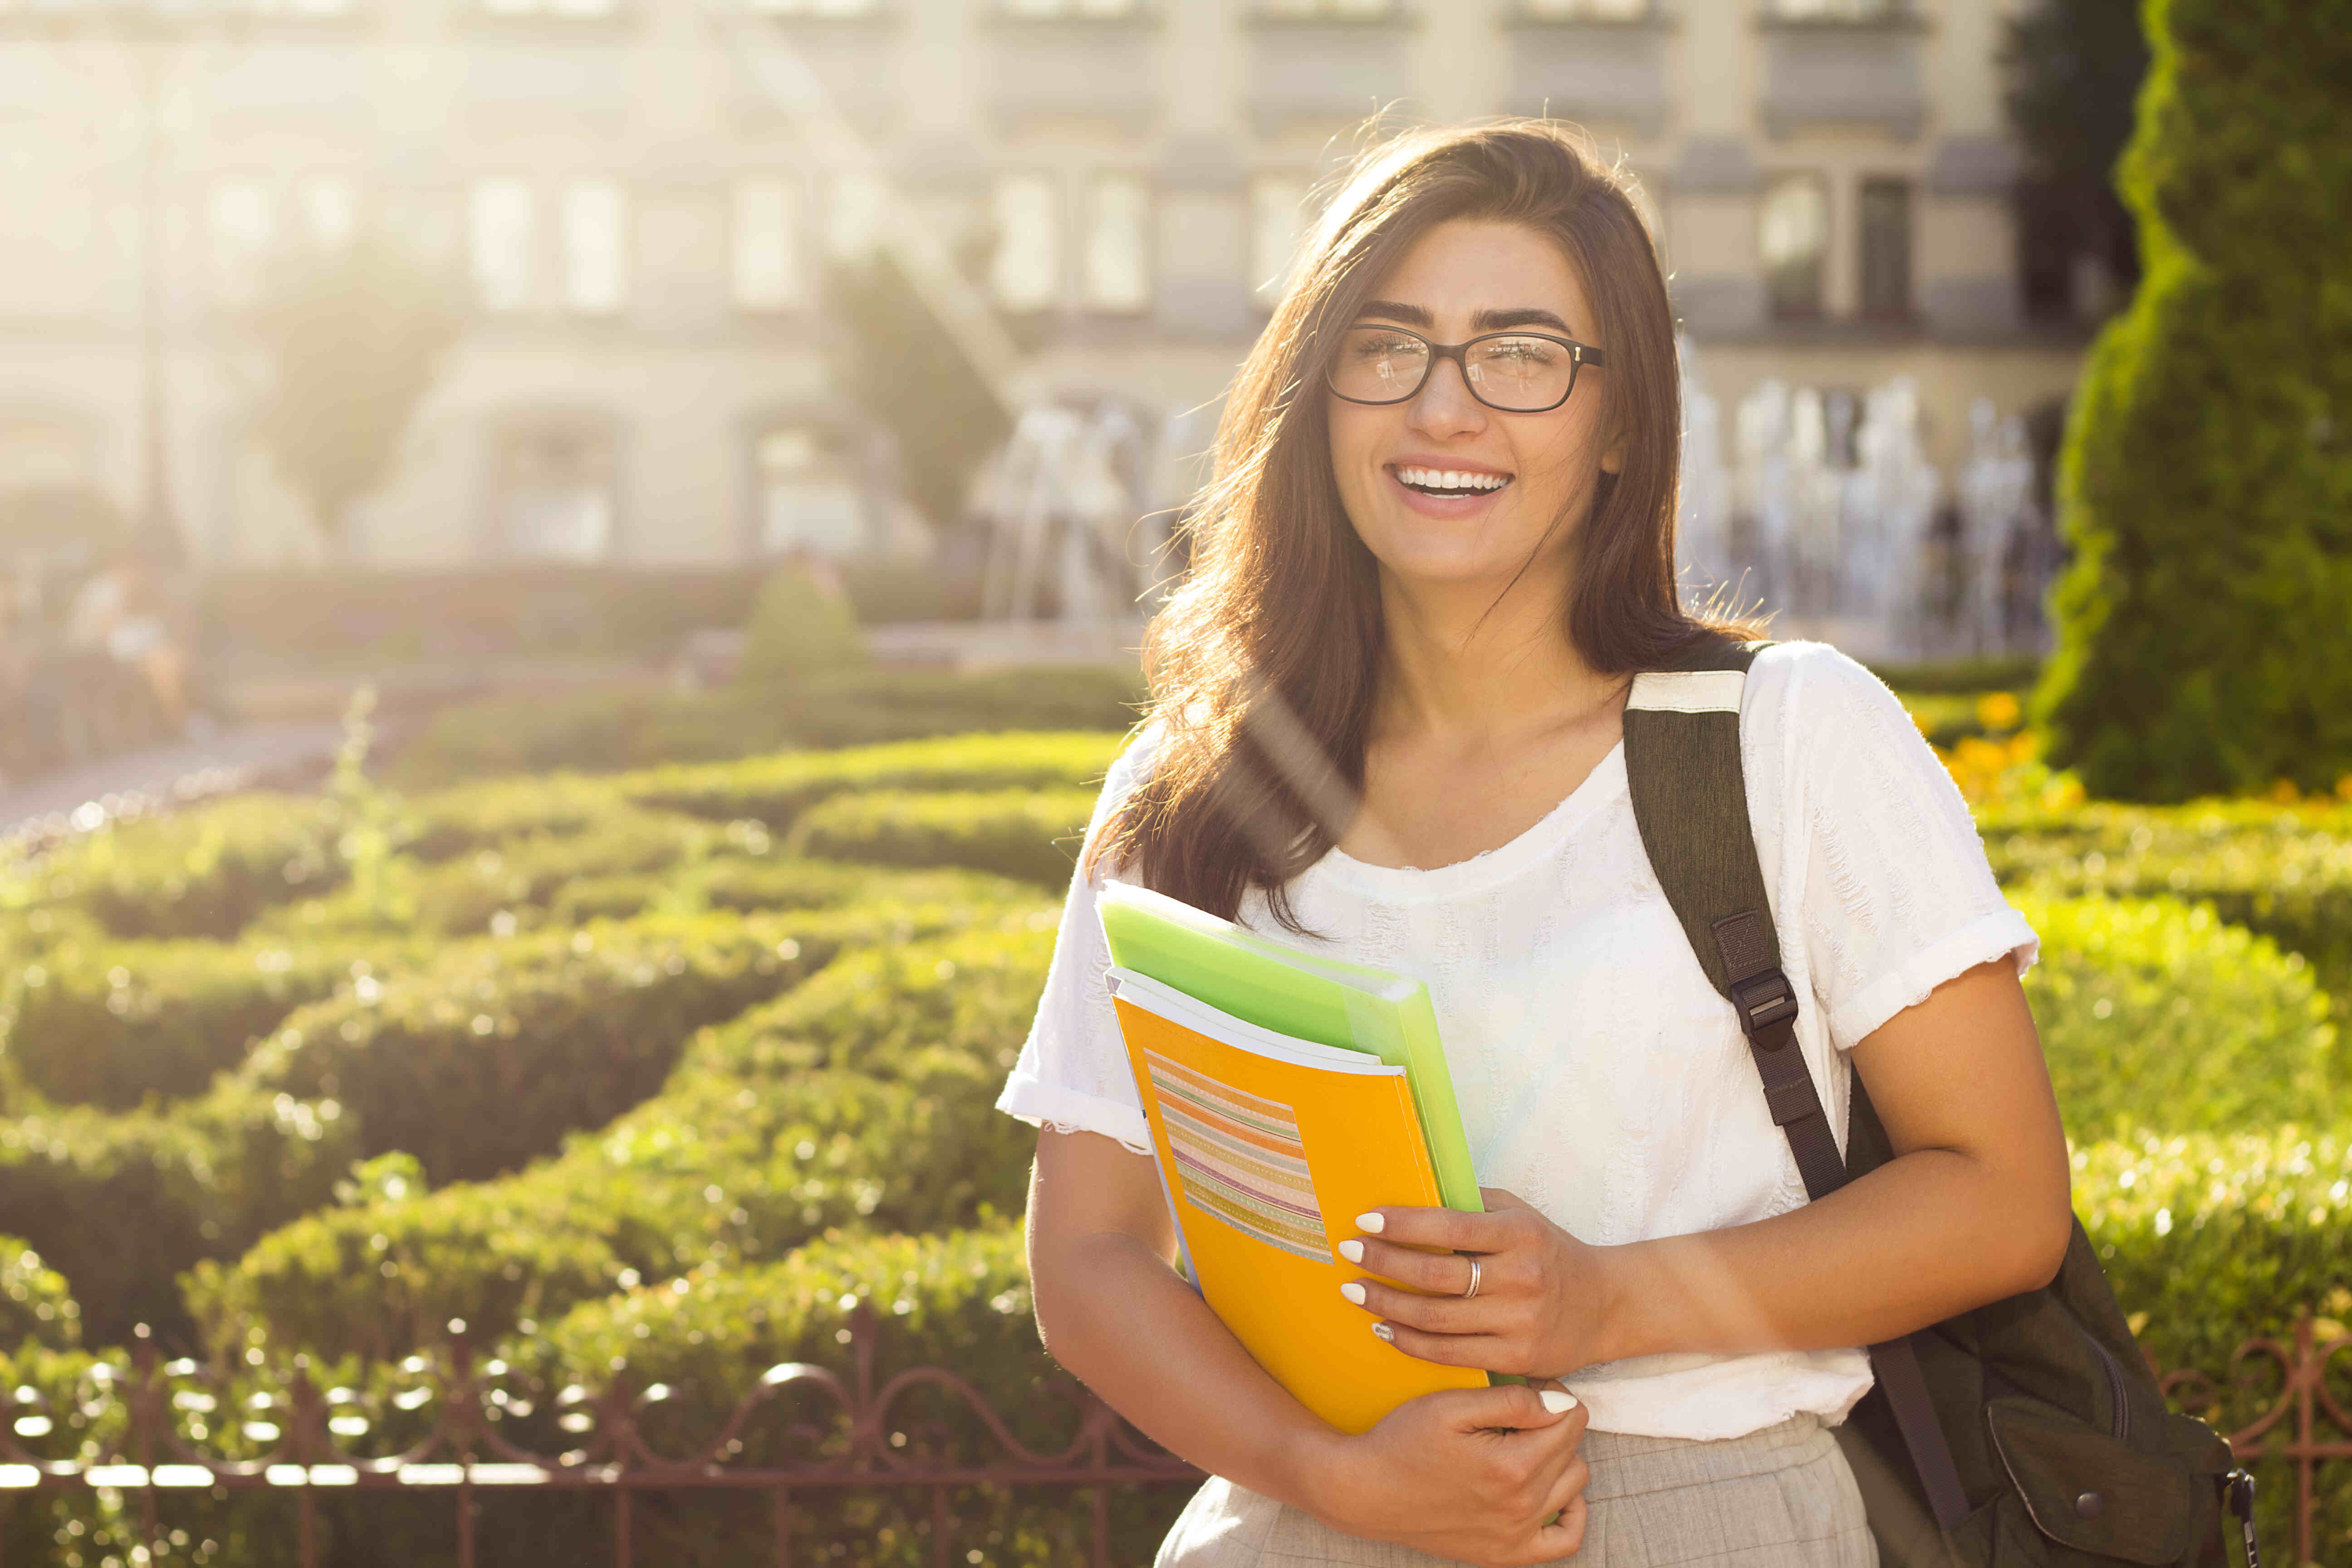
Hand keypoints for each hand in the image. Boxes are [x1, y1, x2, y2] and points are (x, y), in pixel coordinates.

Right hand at [1310, 1380, 1589, 1565]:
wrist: (1366, 1491)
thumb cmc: (1402, 1442)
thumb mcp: (1450, 1406)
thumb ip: (1512, 1402)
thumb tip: (1562, 1402)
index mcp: (1511, 1467)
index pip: (1569, 1420)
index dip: (1554, 1393)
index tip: (1531, 1387)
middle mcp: (1521, 1507)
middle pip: (1572, 1450)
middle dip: (1555, 1422)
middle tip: (1522, 1411)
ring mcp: (1516, 1536)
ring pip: (1574, 1485)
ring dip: (1560, 1459)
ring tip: (1526, 1443)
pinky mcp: (1506, 1554)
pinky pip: (1566, 1540)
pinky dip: (1570, 1513)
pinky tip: (1552, 1491)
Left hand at [1340, 1188, 1613, 1378]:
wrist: (1604, 1305)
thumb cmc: (1548, 1251)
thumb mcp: (1519, 1215)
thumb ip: (1472, 1205)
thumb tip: (1412, 1192)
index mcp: (1519, 1234)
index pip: (1451, 1228)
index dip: (1403, 1224)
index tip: (1364, 1219)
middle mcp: (1521, 1278)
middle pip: (1436, 1276)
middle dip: (1383, 1262)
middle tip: (1347, 1251)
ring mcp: (1519, 1323)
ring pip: (1437, 1319)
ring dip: (1386, 1305)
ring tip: (1354, 1292)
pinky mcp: (1516, 1359)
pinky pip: (1450, 1355)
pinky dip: (1410, 1342)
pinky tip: (1384, 1327)